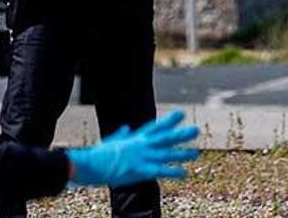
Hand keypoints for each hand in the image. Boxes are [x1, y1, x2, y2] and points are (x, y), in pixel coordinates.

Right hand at [66, 110, 199, 187]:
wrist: (92, 164)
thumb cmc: (100, 154)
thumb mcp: (112, 141)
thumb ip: (121, 134)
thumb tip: (126, 128)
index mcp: (135, 138)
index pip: (156, 127)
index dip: (169, 121)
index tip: (180, 114)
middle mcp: (141, 145)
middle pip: (165, 138)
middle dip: (180, 134)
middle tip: (195, 130)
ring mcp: (142, 156)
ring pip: (166, 154)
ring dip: (182, 154)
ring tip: (195, 153)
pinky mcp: (140, 169)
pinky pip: (160, 171)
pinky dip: (173, 172)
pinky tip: (184, 173)